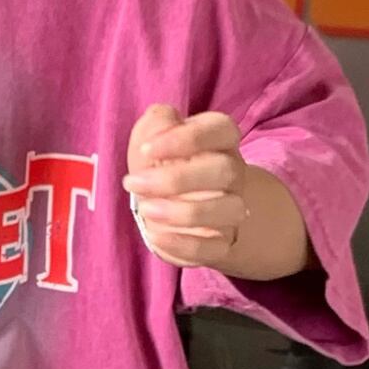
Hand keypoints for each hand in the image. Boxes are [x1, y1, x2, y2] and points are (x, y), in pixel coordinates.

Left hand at [124, 104, 310, 279]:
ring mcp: (231, 210)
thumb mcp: (152, 138)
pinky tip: (154, 235)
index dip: (185, 139)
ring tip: (146, 210)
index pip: (220, 130)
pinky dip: (183, 244)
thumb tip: (163, 120)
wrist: (174, 210)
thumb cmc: (164, 166)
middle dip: (177, 178)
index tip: (147, 149)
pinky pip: (213, 248)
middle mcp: (233, 173)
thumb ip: (156, 122)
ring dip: (184, 213)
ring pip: (228, 210)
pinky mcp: (221, 244)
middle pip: (225, 170)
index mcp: (220, 141)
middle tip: (134, 183)